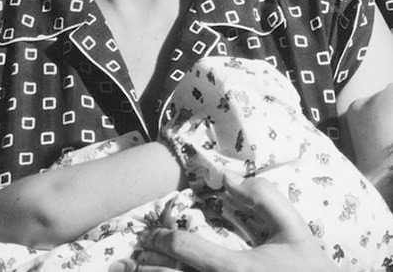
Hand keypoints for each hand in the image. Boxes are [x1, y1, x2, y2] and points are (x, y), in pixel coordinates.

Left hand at [109, 176, 339, 271]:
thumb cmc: (308, 267)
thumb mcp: (292, 227)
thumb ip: (261, 196)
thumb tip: (227, 175)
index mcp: (237, 269)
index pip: (185, 250)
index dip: (163, 238)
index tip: (152, 233)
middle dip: (146, 266)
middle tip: (128, 258)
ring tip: (131, 271)